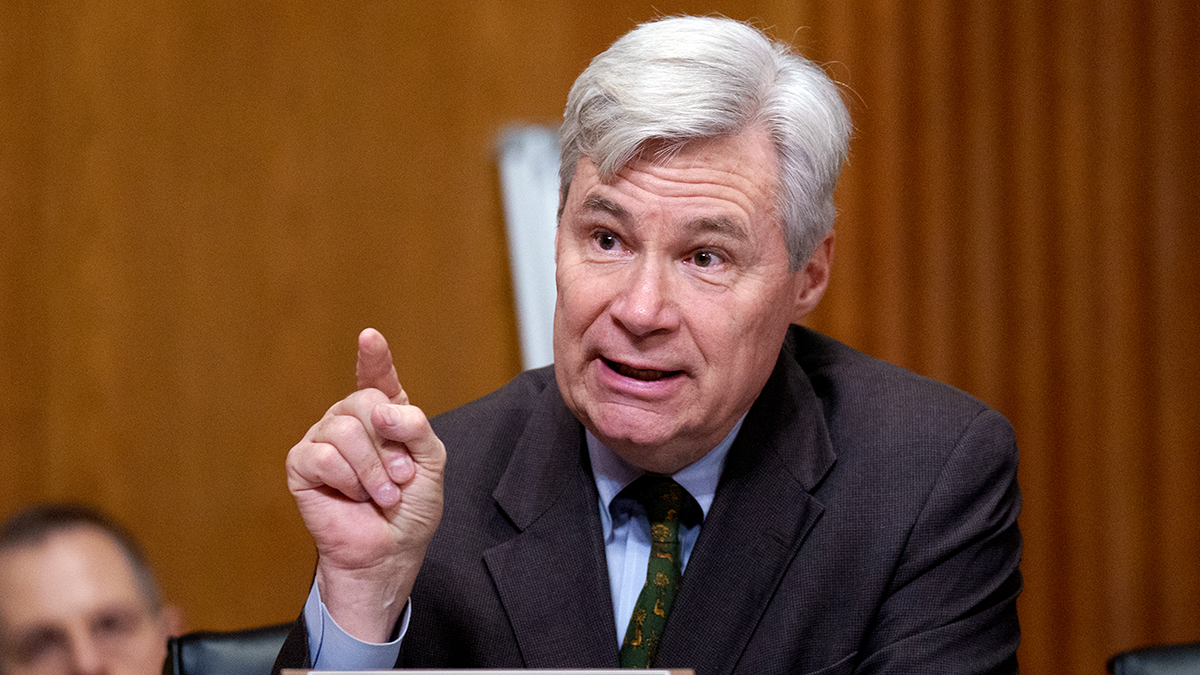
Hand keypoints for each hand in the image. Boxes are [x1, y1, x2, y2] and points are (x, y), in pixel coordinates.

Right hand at [286, 328, 445, 641]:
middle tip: (400, 479)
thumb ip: (415, 427)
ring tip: (381, 495)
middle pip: (364, 401)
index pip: (376, 377)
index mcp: (383, 415)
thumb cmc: (411, 508)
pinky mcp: (302, 465)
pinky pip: (322, 456)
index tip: (370, 337)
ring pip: (344, 429)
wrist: (389, 550)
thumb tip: (381, 410)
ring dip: (372, 470)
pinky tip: (353, 497)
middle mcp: (350, 420)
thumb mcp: (431, 463)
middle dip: (389, 445)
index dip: (374, 357)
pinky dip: (347, 481)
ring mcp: (323, 439)